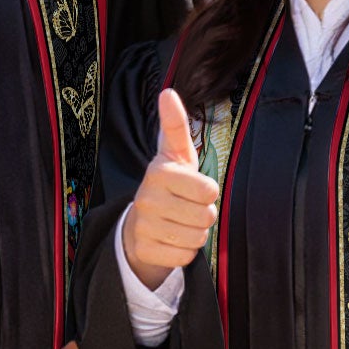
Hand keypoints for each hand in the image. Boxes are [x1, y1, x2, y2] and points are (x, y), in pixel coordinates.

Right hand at [121, 88, 218, 289]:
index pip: (209, 190)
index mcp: (159, 172)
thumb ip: (175, 125)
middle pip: (206, 216)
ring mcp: (143, 226)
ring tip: (179, 222)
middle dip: (204, 214)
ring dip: (195, 233)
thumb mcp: (175, 154)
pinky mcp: (145, 250)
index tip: (194, 187)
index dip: (208, 192)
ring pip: (197, 238)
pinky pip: (185, 256)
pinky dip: (184, 251)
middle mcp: (147, 198)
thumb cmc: (169, 184)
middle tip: (187, 207)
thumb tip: (167, 92)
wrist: (140, 223)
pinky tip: (171, 239)